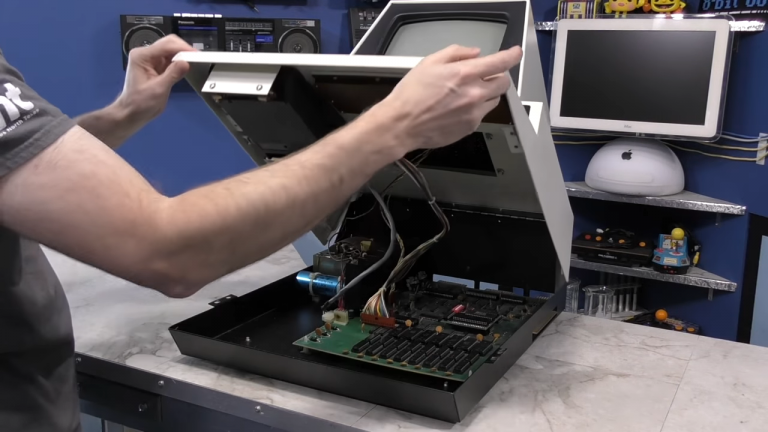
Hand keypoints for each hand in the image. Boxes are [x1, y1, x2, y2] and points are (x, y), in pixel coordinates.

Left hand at [116, 35, 196, 123]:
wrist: (131, 113)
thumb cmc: (141, 104)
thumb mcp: (158, 90)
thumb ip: (172, 74)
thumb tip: (187, 63)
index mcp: (142, 56)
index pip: (165, 45)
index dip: (183, 48)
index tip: (197, 55)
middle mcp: (145, 54)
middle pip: (168, 44)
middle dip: (184, 49)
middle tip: (198, 58)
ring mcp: (150, 60)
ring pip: (171, 50)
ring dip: (183, 55)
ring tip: (196, 62)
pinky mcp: (156, 67)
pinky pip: (171, 59)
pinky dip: (180, 62)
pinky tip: (187, 66)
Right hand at [380, 45, 522, 151]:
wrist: (401, 124)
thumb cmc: (410, 95)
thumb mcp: (429, 62)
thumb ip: (456, 53)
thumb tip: (475, 53)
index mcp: (464, 74)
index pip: (500, 63)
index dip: (512, 56)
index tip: (515, 54)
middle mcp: (473, 94)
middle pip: (503, 83)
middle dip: (497, 76)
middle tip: (484, 76)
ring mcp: (473, 113)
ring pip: (494, 100)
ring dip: (487, 93)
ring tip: (466, 94)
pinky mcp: (470, 128)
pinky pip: (482, 114)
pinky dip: (475, 109)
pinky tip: (457, 108)